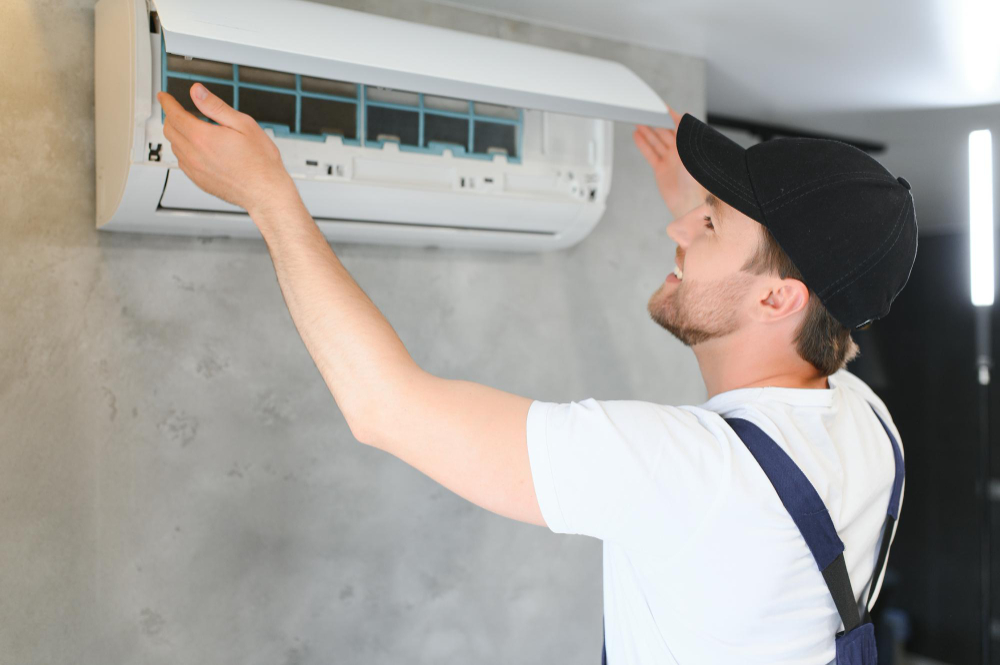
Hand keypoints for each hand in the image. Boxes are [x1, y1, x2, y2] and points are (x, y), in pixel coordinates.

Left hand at [157, 83, 299, 217]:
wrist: (265, 192)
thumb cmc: (260, 162)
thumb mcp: (243, 124)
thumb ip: (216, 107)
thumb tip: (197, 92)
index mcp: (202, 137)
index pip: (174, 114)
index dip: (167, 102)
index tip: (164, 97)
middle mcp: (194, 154)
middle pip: (170, 130)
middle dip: (172, 117)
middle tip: (180, 111)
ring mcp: (194, 169)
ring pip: (175, 146)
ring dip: (179, 134)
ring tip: (194, 130)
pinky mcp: (198, 180)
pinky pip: (182, 161)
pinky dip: (184, 150)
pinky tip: (199, 149)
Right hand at [633, 106, 706, 218]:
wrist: (690, 203)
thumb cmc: (696, 181)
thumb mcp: (692, 153)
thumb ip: (687, 135)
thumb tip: (684, 116)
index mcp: (690, 146)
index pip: (680, 126)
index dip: (670, 115)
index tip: (661, 107)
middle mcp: (680, 151)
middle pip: (665, 132)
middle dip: (656, 121)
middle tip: (645, 112)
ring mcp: (670, 160)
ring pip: (656, 141)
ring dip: (647, 131)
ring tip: (638, 121)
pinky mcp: (661, 169)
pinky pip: (650, 154)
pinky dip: (643, 145)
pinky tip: (637, 136)